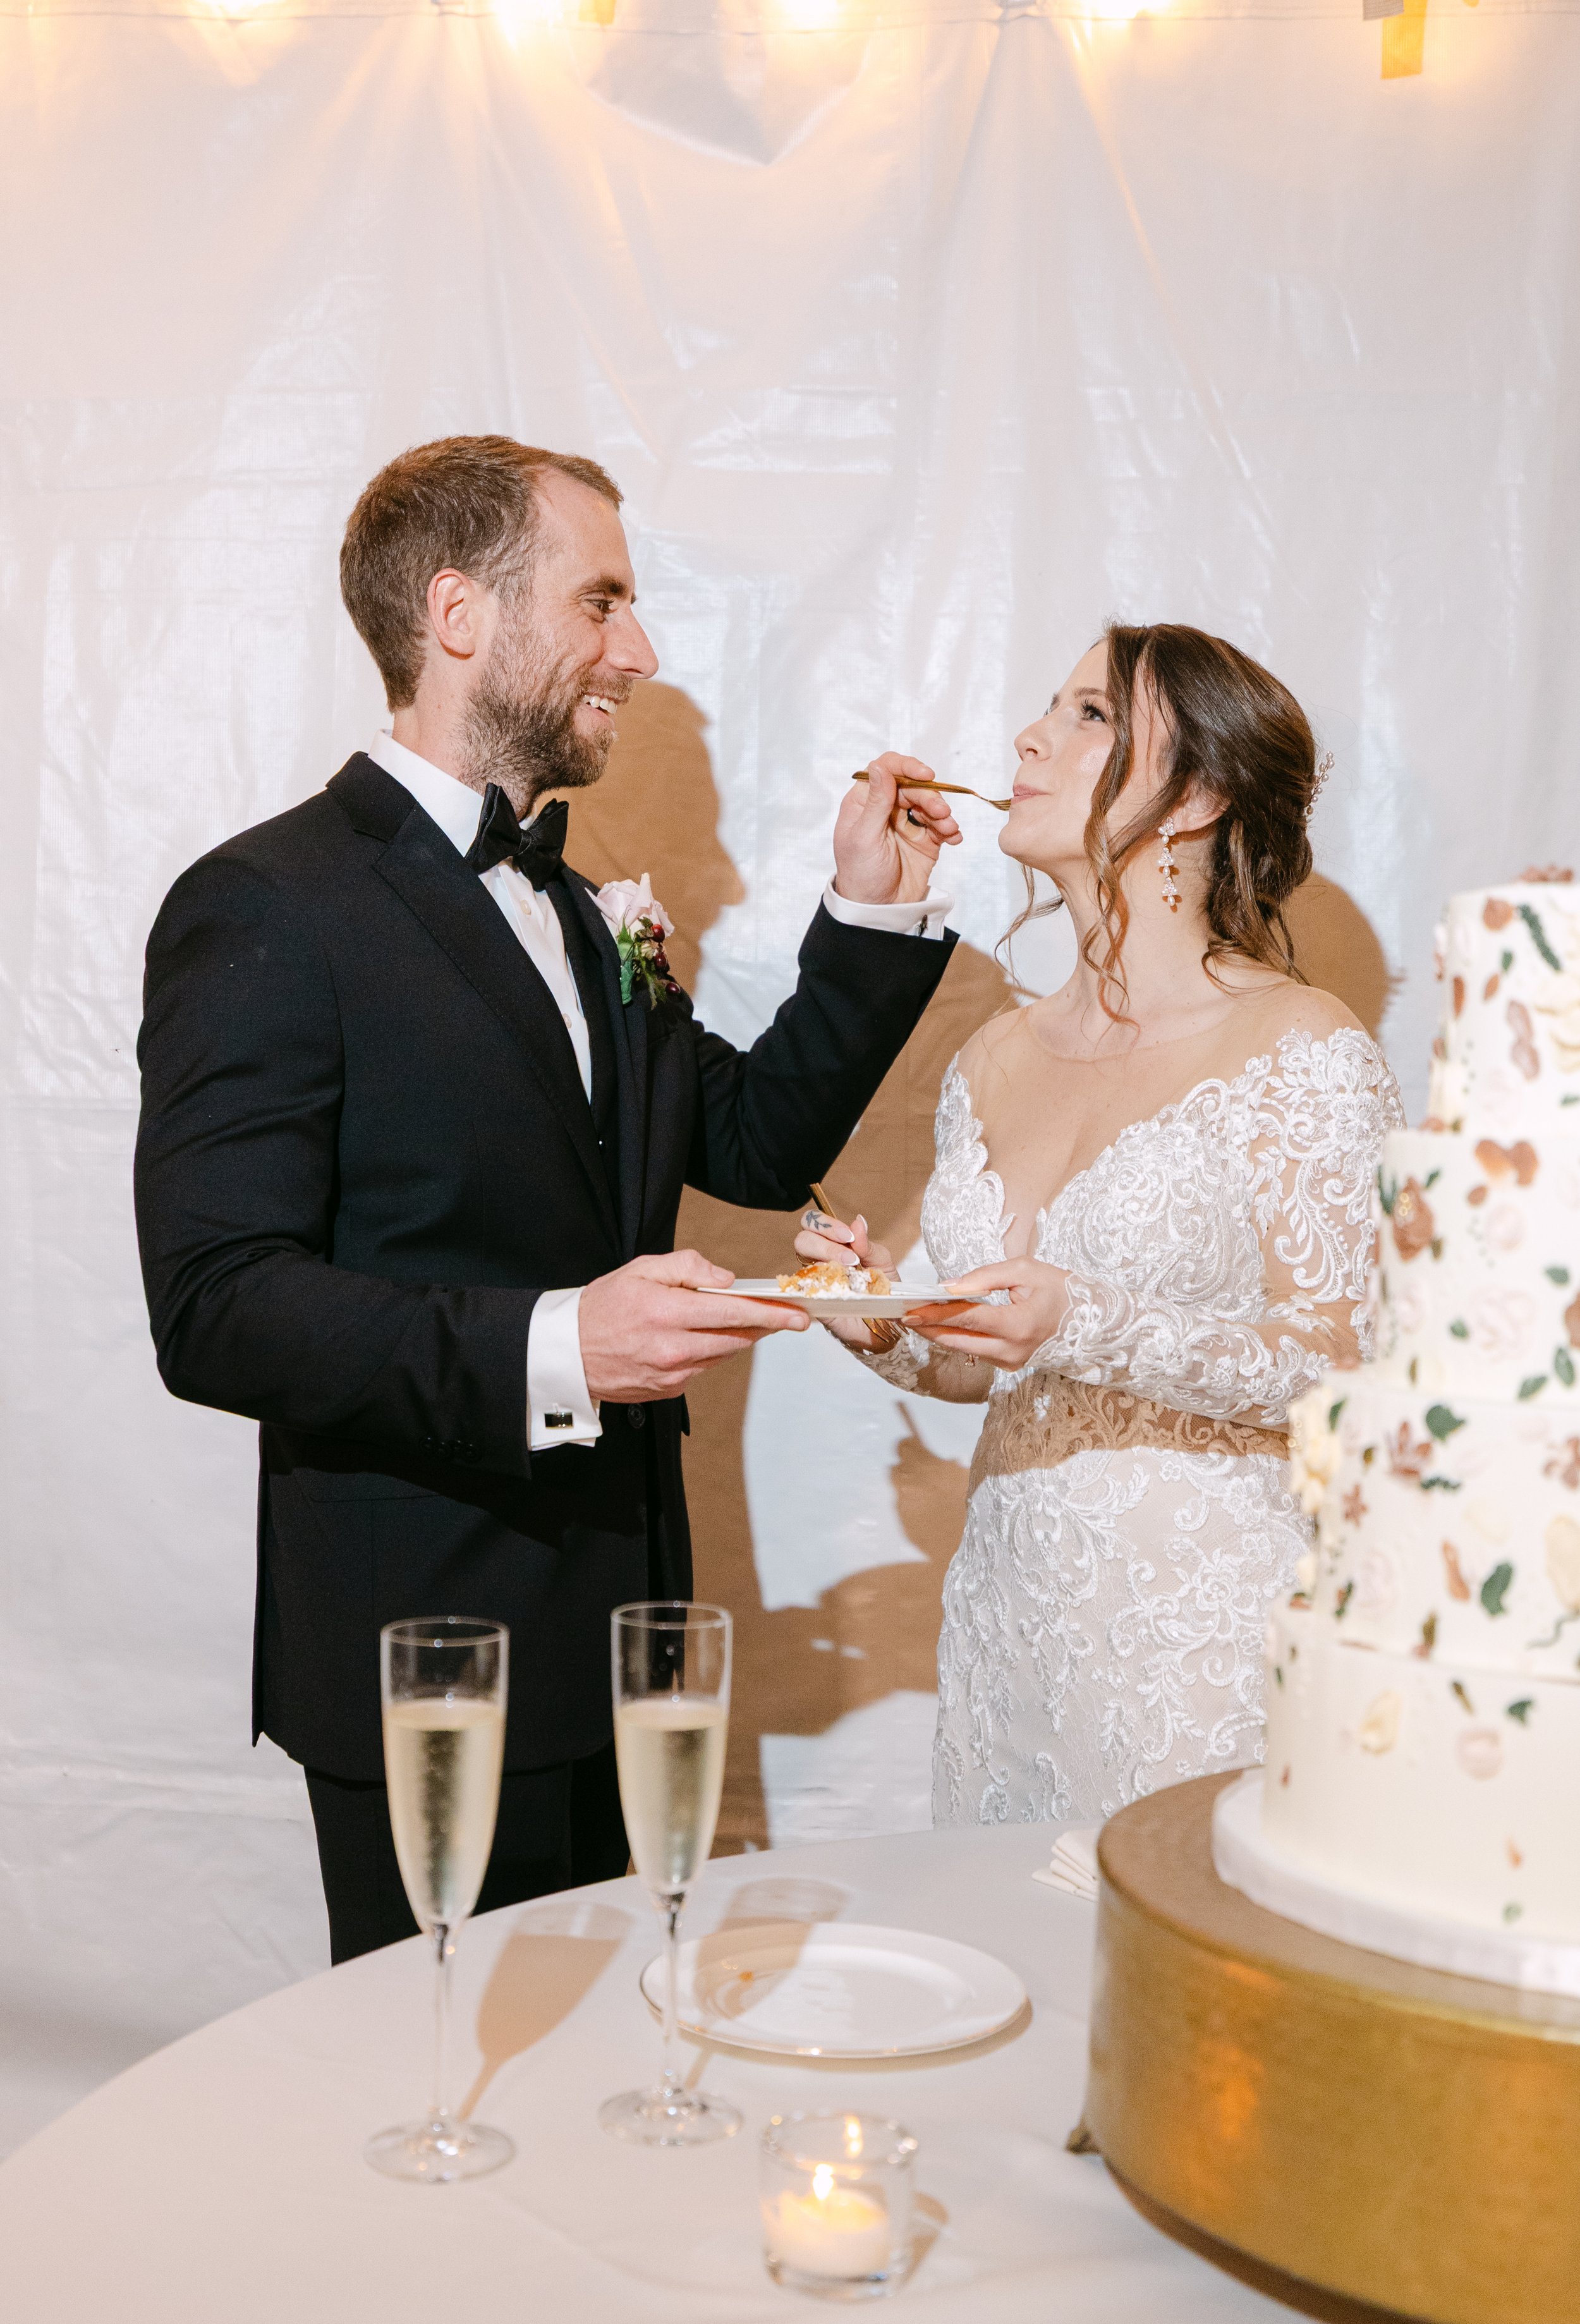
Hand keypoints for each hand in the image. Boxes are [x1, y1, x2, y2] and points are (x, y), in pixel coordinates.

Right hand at [578, 1249, 807, 1402]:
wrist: (568, 1352)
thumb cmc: (604, 1305)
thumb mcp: (641, 1269)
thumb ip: (688, 1267)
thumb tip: (726, 1279)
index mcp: (668, 1314)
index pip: (734, 1313)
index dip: (772, 1314)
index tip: (798, 1314)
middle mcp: (674, 1349)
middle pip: (737, 1338)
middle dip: (765, 1327)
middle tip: (787, 1316)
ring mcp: (672, 1375)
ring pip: (723, 1354)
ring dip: (738, 1338)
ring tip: (746, 1321)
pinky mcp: (668, 1390)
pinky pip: (703, 1368)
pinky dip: (710, 1352)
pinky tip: (703, 1338)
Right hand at [792, 1209, 895, 1347]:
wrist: (886, 1323)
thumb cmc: (882, 1291)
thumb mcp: (882, 1263)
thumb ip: (868, 1244)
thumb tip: (857, 1220)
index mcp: (834, 1246)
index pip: (815, 1224)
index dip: (828, 1225)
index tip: (849, 1236)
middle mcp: (819, 1261)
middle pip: (803, 1239)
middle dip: (826, 1242)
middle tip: (851, 1256)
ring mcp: (815, 1282)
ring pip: (800, 1262)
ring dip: (824, 1259)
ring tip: (849, 1268)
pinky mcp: (814, 1304)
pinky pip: (805, 1292)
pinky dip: (819, 1286)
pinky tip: (839, 1289)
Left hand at [830, 753, 962, 907]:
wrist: (878, 910)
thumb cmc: (861, 875)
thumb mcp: (864, 837)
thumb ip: (875, 801)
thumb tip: (879, 766)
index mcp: (863, 802)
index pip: (886, 769)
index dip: (907, 767)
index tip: (926, 775)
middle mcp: (886, 808)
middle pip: (913, 786)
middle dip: (930, 796)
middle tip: (941, 812)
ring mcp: (906, 822)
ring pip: (930, 804)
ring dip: (942, 813)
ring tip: (949, 829)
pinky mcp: (924, 839)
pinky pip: (941, 825)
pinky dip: (950, 829)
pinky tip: (954, 838)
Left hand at [906, 1257, 1070, 1368]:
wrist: (1092, 1320)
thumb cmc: (1060, 1289)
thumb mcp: (1025, 1271)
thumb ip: (985, 1277)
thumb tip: (949, 1287)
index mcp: (1018, 1324)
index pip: (967, 1318)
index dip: (936, 1313)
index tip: (911, 1308)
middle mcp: (1013, 1350)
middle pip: (958, 1340)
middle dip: (928, 1328)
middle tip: (902, 1314)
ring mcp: (1011, 1362)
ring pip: (964, 1349)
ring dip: (939, 1333)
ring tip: (916, 1317)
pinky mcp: (1010, 1365)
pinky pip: (976, 1350)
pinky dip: (957, 1337)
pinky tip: (941, 1325)